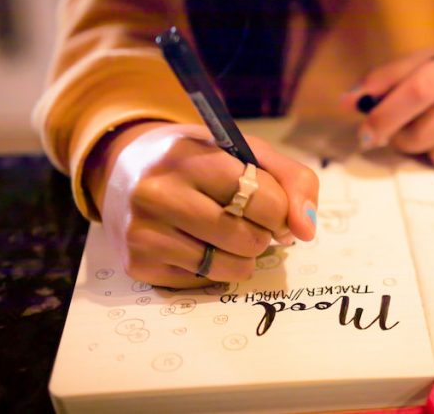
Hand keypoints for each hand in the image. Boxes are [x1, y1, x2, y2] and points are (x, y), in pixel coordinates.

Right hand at [85, 121, 317, 287]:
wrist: (126, 170)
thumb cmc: (200, 160)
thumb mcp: (246, 151)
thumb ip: (293, 181)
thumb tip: (306, 230)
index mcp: (189, 158)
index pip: (262, 199)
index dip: (280, 208)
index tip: (272, 204)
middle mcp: (158, 194)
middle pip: (247, 238)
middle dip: (263, 234)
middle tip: (249, 220)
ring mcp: (143, 232)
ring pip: (228, 266)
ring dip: (244, 256)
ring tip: (230, 234)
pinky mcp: (138, 264)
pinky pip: (203, 282)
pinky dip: (215, 269)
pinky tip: (200, 244)